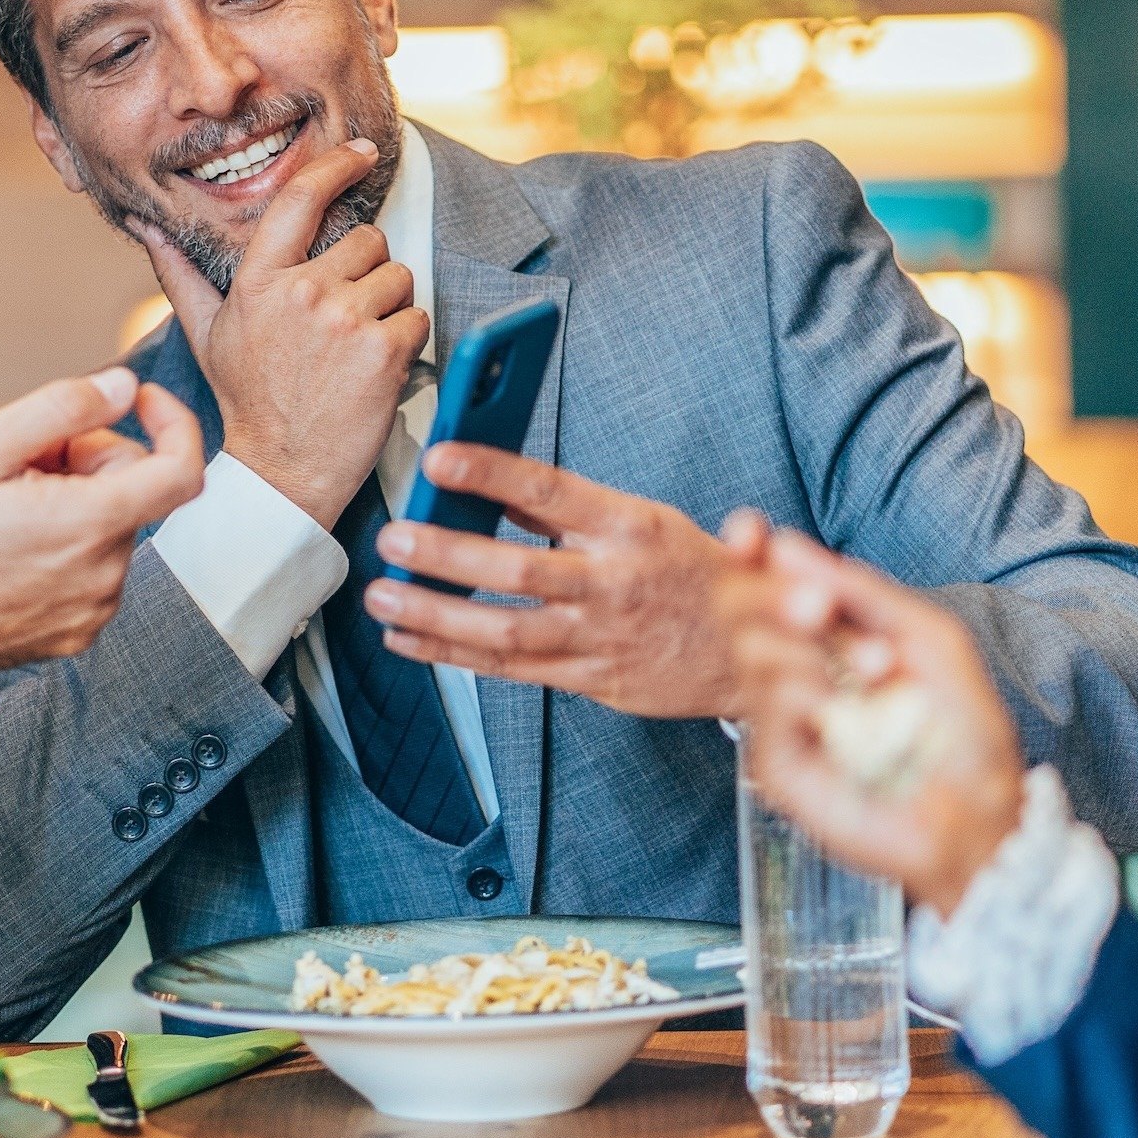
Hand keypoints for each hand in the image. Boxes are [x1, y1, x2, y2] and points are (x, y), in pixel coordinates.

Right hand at [0, 367, 204, 672]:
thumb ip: (63, 408)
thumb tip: (125, 387)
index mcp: (89, 525)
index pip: (183, 471)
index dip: (173, 423)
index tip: (140, 401)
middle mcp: (105, 575)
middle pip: (133, 490)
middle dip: (88, 460)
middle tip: (21, 462)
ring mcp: (94, 611)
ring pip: (111, 528)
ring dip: (75, 504)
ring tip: (6, 509)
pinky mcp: (77, 634)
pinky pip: (94, 569)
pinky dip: (66, 546)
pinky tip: (11, 547)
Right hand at [131, 136, 426, 527]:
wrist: (283, 473)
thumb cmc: (248, 402)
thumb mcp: (206, 335)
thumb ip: (180, 275)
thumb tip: (147, 227)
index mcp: (259, 281)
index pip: (301, 199)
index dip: (336, 167)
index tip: (359, 153)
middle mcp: (302, 292)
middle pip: (368, 241)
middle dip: (366, 273)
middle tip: (344, 319)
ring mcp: (345, 321)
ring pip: (399, 277)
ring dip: (389, 307)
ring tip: (357, 347)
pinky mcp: (384, 351)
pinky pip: (417, 317)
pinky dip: (407, 340)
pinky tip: (376, 368)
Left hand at [365, 445, 740, 720]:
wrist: (755, 651)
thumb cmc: (691, 575)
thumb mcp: (646, 521)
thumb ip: (571, 509)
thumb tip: (495, 489)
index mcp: (629, 527)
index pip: (550, 490)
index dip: (490, 473)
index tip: (438, 458)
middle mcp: (614, 583)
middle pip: (518, 568)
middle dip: (446, 555)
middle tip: (394, 539)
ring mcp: (601, 637)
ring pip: (506, 630)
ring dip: (435, 614)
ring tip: (382, 598)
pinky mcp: (592, 678)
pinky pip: (511, 669)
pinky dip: (453, 655)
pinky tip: (409, 640)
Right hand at [718, 514, 1025, 912]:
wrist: (979, 813)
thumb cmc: (961, 729)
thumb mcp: (926, 637)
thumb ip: (859, 592)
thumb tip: (783, 545)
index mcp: (827, 638)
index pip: (766, 586)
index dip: (748, 555)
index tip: (746, 529)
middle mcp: (797, 673)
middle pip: (740, 612)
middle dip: (769, 595)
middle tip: (817, 606)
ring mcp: (783, 720)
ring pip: (750, 653)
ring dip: (801, 646)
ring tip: (870, 667)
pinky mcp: (777, 766)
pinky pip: (764, 711)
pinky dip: (800, 694)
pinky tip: (840, 706)